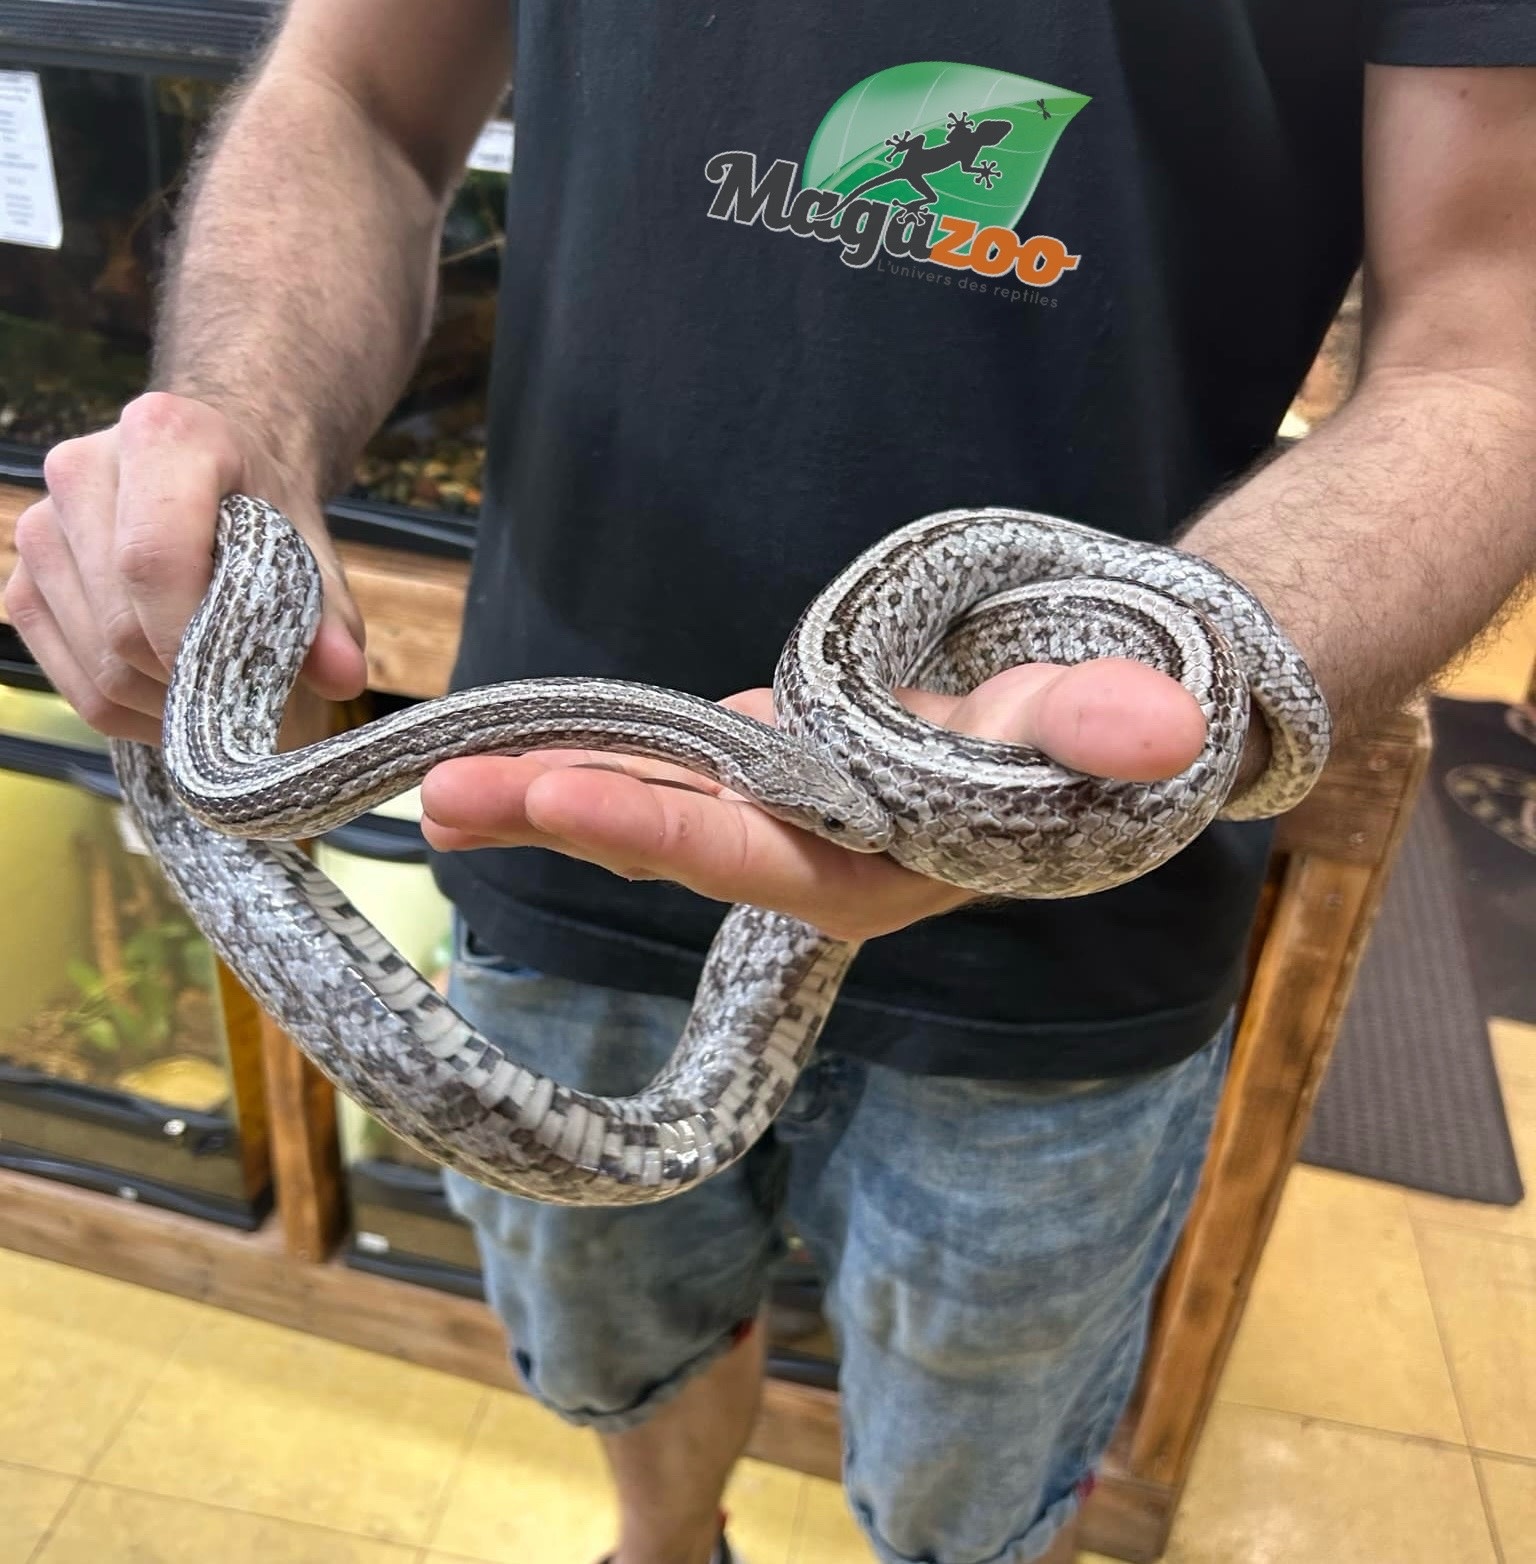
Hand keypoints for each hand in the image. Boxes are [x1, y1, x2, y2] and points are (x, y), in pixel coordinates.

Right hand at [3, 392, 366, 743]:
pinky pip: (69, 676)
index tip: (241, 678)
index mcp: (162, 436)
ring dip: (163, 702)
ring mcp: (41, 526)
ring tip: (218, 693)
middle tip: (245, 698)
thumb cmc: (266, 514)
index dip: (195, 639)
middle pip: (122, 624)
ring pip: (96, 661)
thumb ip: (330, 615)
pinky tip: (175, 697)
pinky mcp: (25, 580)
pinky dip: (128, 708)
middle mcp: (81, 469)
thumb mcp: (311, 552)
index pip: (155, 560)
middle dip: (189, 681)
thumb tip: (343, 676)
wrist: (221, 476)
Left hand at [421, 659, 1209, 941]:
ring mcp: (790, 813)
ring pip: (662, 804)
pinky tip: (521, 751)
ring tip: (438, 782)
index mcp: (887, 859)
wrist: (1092, 717)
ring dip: (554, 792)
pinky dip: (604, 756)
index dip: (661, 826)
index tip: (553, 793)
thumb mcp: (1108, 712)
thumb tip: (1166, 731)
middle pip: (681, 838)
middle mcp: (821, 853)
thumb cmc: (1097, 720)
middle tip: (440, 794)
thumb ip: (1116, 725)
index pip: (761, 851)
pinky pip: (676, 764)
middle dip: (565, 816)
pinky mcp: (775, 766)